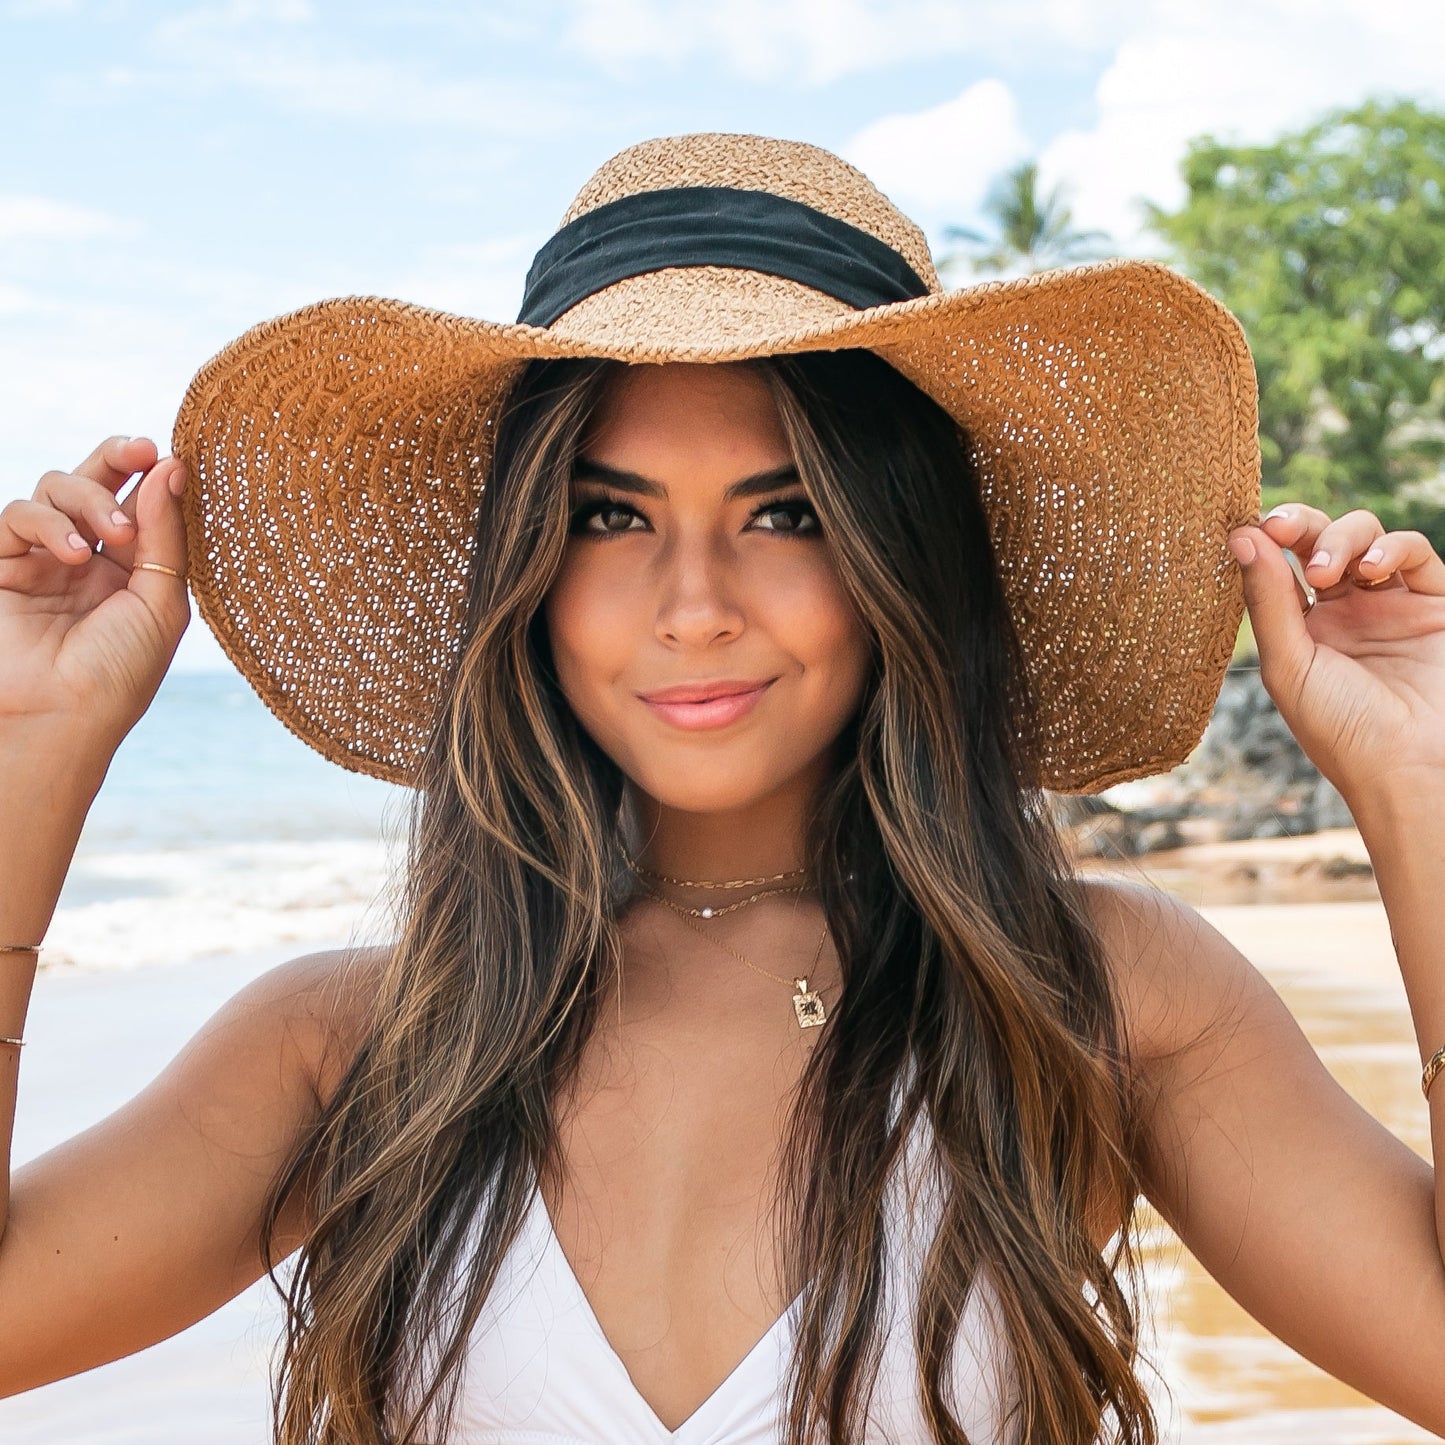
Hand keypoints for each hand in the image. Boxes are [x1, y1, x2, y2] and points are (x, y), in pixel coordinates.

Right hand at [0, 436, 190, 748]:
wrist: (61, 717)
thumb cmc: (121, 672)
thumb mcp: (161, 602)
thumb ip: (164, 535)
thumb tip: (171, 466)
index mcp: (135, 572)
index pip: (141, 505)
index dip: (152, 476)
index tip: (170, 458)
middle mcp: (89, 562)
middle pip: (96, 482)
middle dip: (116, 458)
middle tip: (141, 449)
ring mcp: (43, 561)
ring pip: (55, 489)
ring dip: (89, 498)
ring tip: (114, 535)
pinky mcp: (2, 566)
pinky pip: (17, 516)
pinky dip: (47, 523)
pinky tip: (75, 554)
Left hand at [1227, 505, 1444, 806]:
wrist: (1411, 766)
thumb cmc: (1341, 728)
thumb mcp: (1290, 665)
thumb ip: (1268, 600)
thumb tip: (1241, 536)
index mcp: (1301, 627)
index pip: (1279, 564)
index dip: (1265, 539)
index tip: (1249, 530)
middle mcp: (1344, 610)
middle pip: (1319, 538)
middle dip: (1300, 524)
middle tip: (1282, 529)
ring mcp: (1390, 604)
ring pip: (1365, 536)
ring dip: (1342, 537)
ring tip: (1329, 574)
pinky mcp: (1434, 604)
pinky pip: (1415, 554)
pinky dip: (1392, 547)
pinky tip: (1371, 570)